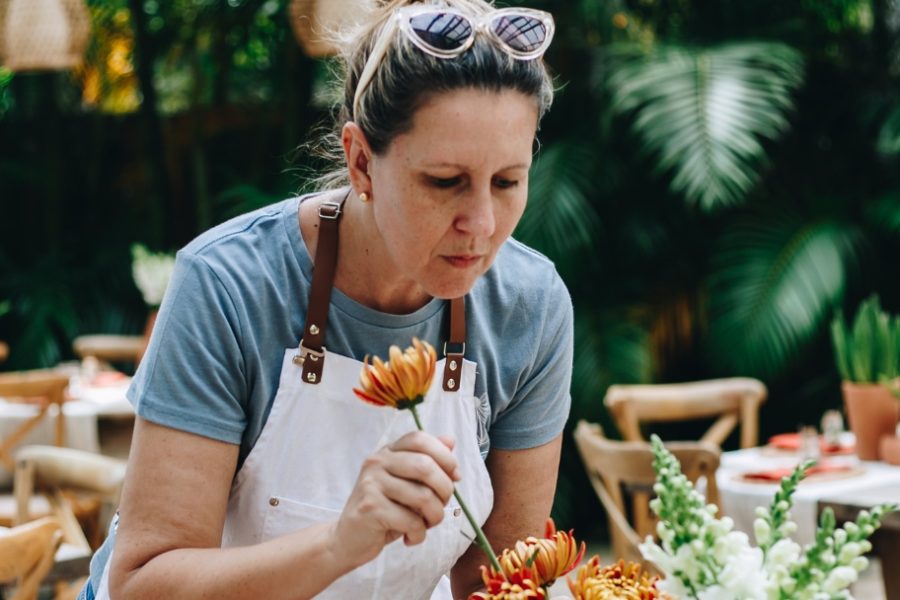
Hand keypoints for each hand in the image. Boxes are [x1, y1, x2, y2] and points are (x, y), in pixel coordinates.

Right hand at [330, 430, 460, 566]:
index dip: (444, 456)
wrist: (348, 539)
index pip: (419, 438)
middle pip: (425, 466)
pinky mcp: (371, 508)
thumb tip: (450, 441)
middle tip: (442, 505)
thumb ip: (427, 462)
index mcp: (387, 452)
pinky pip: (411, 521)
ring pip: (423, 496)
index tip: (455, 476)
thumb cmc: (384, 510)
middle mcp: (376, 462)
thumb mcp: (407, 484)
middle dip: (445, 490)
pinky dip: (419, 534)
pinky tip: (411, 537)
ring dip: (435, 516)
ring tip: (427, 524)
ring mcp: (371, 484)